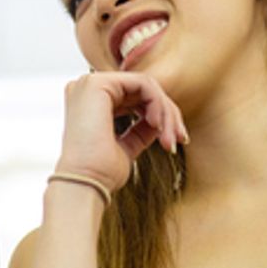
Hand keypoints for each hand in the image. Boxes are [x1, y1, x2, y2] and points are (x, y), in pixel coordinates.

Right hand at [57, 72, 187, 192]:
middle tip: (180, 139)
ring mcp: (89, 83)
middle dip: (167, 114)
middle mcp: (86, 89)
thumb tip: (159, 121)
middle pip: (141, 90)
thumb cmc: (101, 172)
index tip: (174, 141)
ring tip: (170, 138)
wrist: (86, 184)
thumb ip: (140, 130)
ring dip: (165, 111)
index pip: (132, 97)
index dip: (159, 115)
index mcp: (88, 102)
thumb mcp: (126, 147)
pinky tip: (157, 125)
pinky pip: (142, 83)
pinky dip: (157, 103)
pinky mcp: (98, 84)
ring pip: (145, 86)